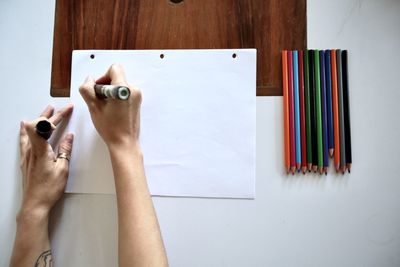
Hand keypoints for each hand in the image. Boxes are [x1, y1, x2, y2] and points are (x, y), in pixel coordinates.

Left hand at [19, 104, 73, 218]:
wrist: (34, 204)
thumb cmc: (48, 189)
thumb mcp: (63, 169)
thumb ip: (65, 150)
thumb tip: (69, 137)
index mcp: (41, 150)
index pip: (44, 125)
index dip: (55, 115)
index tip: (66, 110)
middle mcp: (31, 150)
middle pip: (38, 126)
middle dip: (52, 115)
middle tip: (63, 108)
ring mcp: (26, 155)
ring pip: (31, 131)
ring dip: (40, 119)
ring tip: (47, 111)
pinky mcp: (25, 160)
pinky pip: (24, 139)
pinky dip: (27, 130)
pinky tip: (24, 126)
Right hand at [79, 64, 141, 148]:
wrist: (125, 143)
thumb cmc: (111, 128)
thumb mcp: (93, 107)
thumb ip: (88, 90)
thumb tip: (89, 80)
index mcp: (124, 89)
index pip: (114, 68)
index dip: (103, 76)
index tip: (99, 89)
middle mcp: (133, 90)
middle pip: (116, 77)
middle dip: (105, 86)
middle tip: (100, 101)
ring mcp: (137, 97)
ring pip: (120, 86)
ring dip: (110, 93)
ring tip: (106, 108)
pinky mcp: (137, 102)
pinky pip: (125, 93)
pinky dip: (117, 98)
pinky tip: (113, 111)